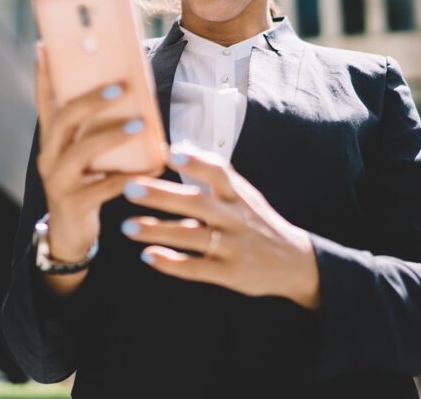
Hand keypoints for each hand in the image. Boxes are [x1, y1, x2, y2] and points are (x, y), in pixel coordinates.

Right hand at [34, 42, 155, 263]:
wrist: (70, 236)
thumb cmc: (85, 185)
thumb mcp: (85, 156)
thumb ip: (95, 130)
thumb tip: (129, 96)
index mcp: (51, 141)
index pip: (45, 102)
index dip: (43, 75)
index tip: (45, 46)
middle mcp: (49, 157)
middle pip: (63, 120)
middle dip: (90, 101)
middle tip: (119, 87)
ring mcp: (58, 181)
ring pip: (80, 152)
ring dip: (111, 136)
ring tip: (140, 124)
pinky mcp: (73, 204)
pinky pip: (102, 188)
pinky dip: (127, 177)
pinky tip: (152, 168)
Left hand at [119, 143, 320, 309]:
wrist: (293, 262)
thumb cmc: (256, 221)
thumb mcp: (243, 195)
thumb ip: (214, 176)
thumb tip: (178, 148)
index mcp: (239, 196)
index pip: (219, 173)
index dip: (196, 162)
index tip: (170, 152)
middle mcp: (237, 218)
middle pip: (198, 203)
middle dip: (162, 196)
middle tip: (129, 188)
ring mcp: (234, 247)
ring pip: (193, 237)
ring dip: (158, 231)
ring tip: (127, 227)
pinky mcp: (230, 274)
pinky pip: (198, 268)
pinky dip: (173, 263)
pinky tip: (148, 256)